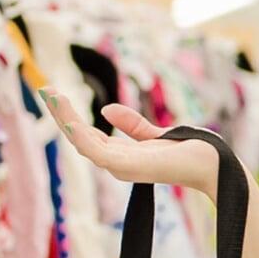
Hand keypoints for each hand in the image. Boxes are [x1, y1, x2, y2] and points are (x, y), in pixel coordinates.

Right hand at [42, 92, 221, 198]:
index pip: (88, 137)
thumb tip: (106, 110)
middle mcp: (119, 164)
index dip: (69, 117)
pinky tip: (70, 120)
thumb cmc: (191, 152)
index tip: (54, 94)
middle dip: (61, 115)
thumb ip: (133, 125)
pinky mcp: (130, 168)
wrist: (214, 164)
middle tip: (44, 89)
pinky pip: (98, 153)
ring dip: (65, 120)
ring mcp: (123, 168)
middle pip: (80, 139)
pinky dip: (82, 137)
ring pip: (83, 144)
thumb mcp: (155, 134)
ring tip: (51, 95)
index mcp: (123, 156)